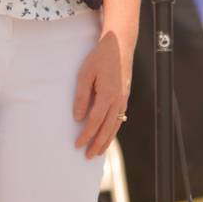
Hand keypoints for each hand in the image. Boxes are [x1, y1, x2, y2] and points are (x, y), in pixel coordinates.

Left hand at [73, 32, 131, 159]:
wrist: (120, 44)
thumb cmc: (100, 57)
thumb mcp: (85, 73)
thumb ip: (81, 96)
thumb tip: (77, 117)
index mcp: (108, 95)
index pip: (95, 122)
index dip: (86, 135)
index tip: (77, 145)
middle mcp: (118, 101)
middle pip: (107, 129)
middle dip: (97, 144)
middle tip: (88, 156)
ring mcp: (124, 99)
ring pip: (115, 126)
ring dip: (107, 140)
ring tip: (98, 151)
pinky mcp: (125, 96)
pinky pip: (119, 118)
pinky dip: (113, 129)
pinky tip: (108, 133)